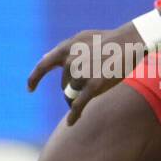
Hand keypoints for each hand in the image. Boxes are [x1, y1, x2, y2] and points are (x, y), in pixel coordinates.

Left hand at [27, 23, 146, 123]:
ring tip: (100, 83)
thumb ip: (63, 50)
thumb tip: (44, 57)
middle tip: (92, 81)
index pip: (43, 66)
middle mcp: (70, 61)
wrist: (129, 42)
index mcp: (66, 48)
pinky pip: (78, 104)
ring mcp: (81, 73)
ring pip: (73, 93)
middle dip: (73, 88)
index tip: (30, 89)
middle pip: (65, 85)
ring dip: (81, 95)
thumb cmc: (108, 40)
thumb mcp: (82, 38)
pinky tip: (71, 122)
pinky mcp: (93, 86)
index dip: (35, 79)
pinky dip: (74, 114)